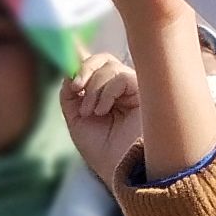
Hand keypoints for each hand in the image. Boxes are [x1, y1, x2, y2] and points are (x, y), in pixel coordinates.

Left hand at [59, 53, 145, 184]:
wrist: (125, 172)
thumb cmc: (104, 153)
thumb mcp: (77, 122)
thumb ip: (70, 96)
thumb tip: (68, 70)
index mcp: (106, 96)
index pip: (94, 68)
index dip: (80, 55)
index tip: (66, 43)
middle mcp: (122, 90)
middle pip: (102, 59)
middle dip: (84, 68)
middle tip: (76, 87)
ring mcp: (136, 89)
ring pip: (109, 67)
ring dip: (93, 89)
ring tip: (92, 113)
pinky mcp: (148, 91)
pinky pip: (121, 76)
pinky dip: (106, 91)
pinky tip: (104, 110)